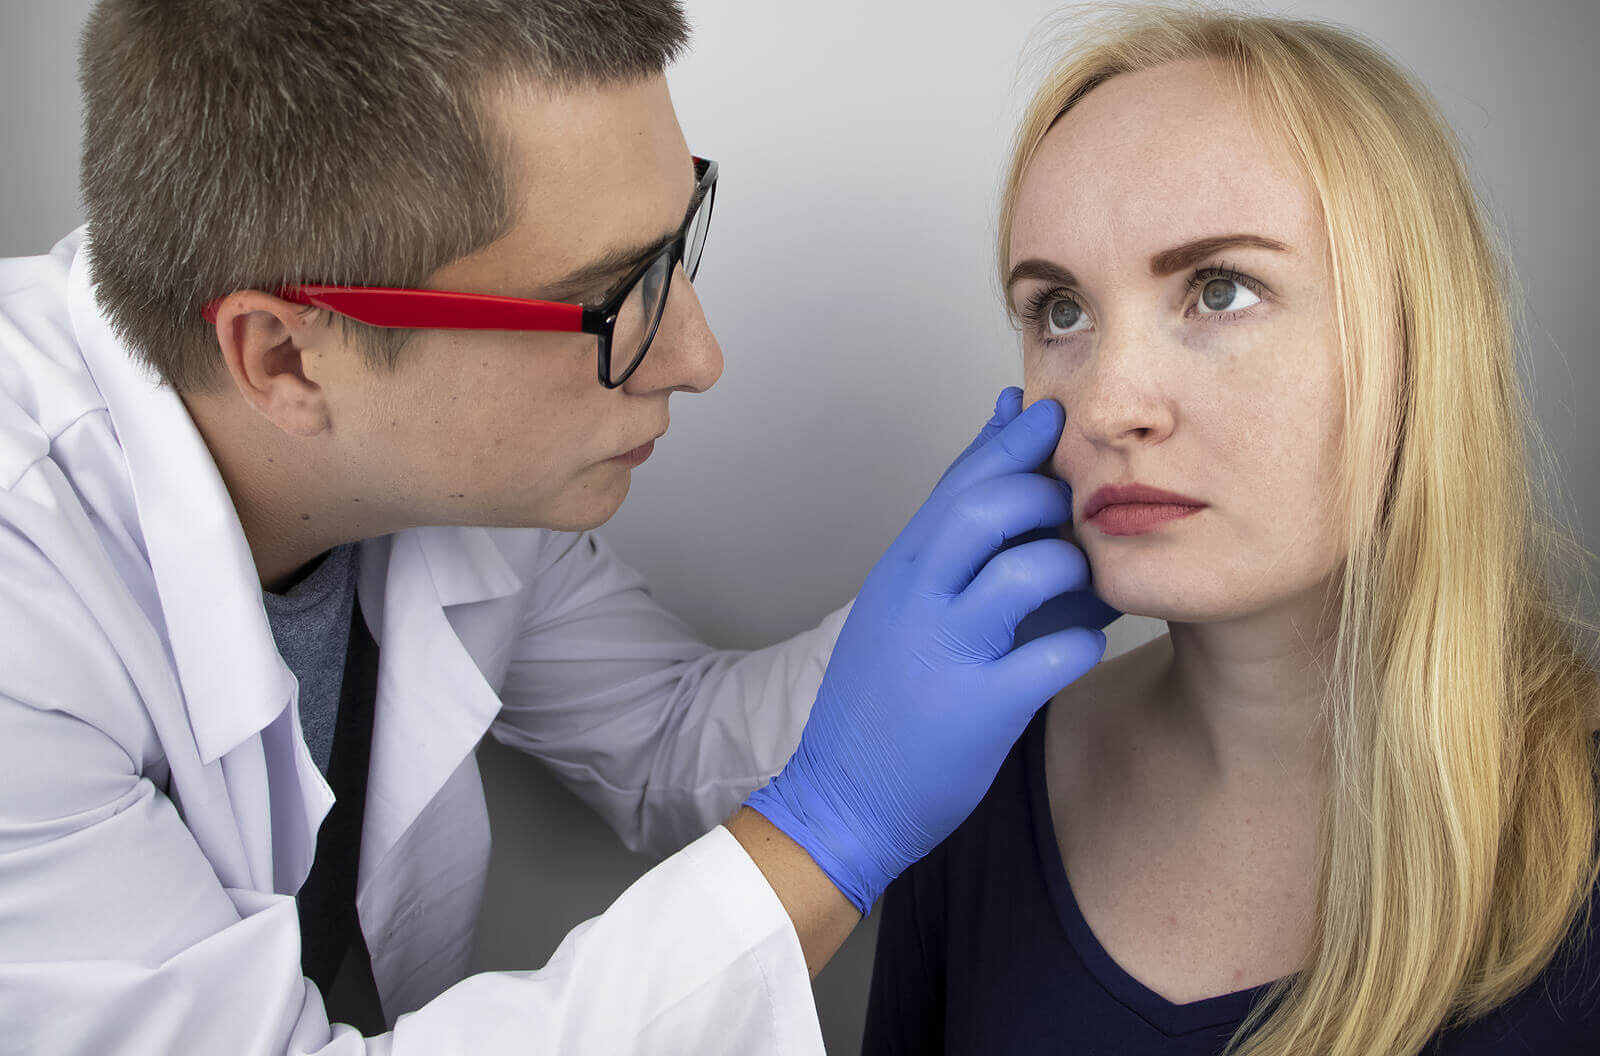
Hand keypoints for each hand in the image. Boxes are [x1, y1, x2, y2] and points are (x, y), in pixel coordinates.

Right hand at [744, 393, 1109, 912]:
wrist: (842, 799)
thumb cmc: (884, 699)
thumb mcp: (901, 606)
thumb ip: (951, 544)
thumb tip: (1006, 475)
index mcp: (900, 570)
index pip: (959, 480)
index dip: (1011, 437)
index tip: (1050, 413)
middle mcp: (917, 599)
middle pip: (991, 508)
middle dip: (1048, 494)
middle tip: (1079, 506)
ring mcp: (946, 652)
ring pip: (1029, 572)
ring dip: (1074, 566)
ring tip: (1084, 580)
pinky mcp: (982, 709)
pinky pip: (1058, 654)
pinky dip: (1085, 640)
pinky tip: (1083, 644)